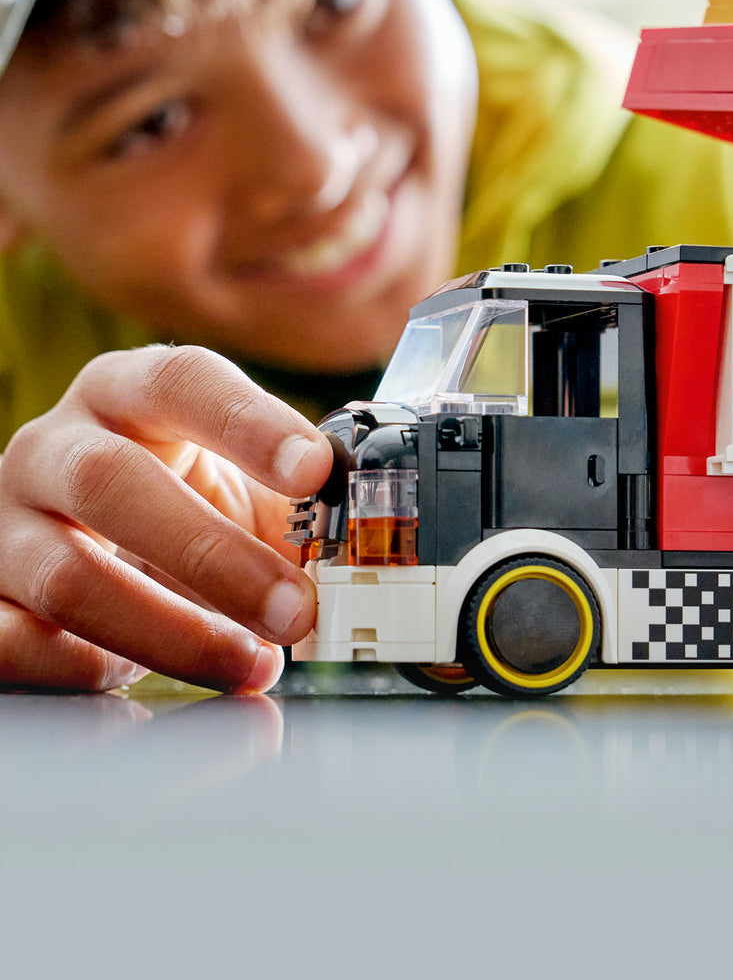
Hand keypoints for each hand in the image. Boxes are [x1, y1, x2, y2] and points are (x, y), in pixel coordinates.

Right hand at [0, 345, 331, 692]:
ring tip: (254, 664)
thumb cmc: (175, 496)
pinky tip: (143, 676)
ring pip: (69, 577)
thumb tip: (371, 547)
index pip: (181, 382)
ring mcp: (8, 525)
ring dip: (175, 632)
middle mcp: (55, 447)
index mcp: (127, 393)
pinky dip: (88, 669)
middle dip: (216, 557)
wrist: (80, 532)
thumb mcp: (238, 481)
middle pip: (114, 482)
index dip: (248, 423)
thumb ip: (302, 503)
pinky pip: (13, 642)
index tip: (315, 471)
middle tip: (296, 610)